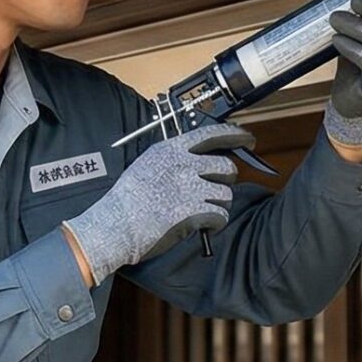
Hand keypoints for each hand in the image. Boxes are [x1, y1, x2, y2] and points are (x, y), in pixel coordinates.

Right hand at [64, 121, 253, 276]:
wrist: (114, 227)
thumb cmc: (126, 201)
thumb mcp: (146, 166)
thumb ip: (172, 160)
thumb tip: (199, 163)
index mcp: (170, 150)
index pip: (211, 134)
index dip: (235, 135)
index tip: (248, 138)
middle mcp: (183, 165)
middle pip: (226, 166)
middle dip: (225, 180)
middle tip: (214, 190)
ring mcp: (189, 188)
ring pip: (226, 194)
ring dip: (218, 205)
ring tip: (201, 212)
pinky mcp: (193, 212)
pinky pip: (220, 216)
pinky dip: (215, 223)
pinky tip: (202, 226)